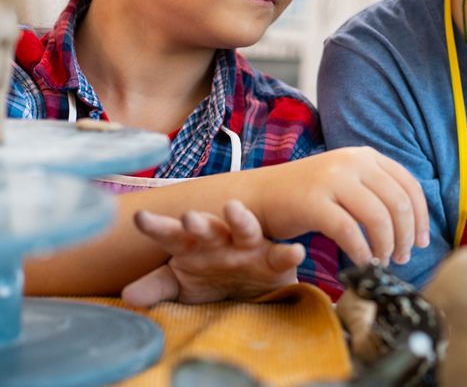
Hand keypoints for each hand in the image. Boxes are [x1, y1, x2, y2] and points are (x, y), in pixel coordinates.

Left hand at [122, 199, 303, 306]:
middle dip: (199, 222)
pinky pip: (283, 256)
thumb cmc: (212, 280)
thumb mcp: (183, 286)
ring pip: (246, 229)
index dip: (156, 227)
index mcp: (194, 246)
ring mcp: (250, 248)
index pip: (171, 235)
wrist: (253, 292)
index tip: (139, 218)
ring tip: (234, 209)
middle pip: (208, 227)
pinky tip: (297, 252)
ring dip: (240, 219)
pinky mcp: (275, 261)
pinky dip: (290, 253)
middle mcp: (222, 240)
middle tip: (189, 217)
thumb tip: (128, 297)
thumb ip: (158, 287)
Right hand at [241, 147, 429, 266]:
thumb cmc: (309, 196)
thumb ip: (377, 191)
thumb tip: (414, 223)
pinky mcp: (313, 201)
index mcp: (366, 156)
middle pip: (397, 203)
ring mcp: (332, 179)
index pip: (409, 186)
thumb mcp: (348, 182)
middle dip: (406, 236)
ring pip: (378, 217)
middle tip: (402, 258)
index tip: (423, 242)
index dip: (421, 217)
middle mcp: (352, 162)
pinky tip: (362, 262)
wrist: (260, 195)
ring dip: (386, 246)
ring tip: (382, 261)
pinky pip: (349, 231)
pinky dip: (361, 251)